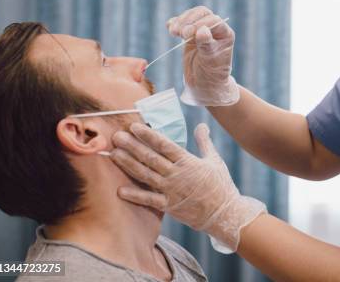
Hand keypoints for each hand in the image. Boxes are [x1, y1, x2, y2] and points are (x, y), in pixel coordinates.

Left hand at [111, 122, 266, 251]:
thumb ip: (204, 142)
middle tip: (116, 136)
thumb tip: (201, 125)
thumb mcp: (215, 160)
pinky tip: (120, 190)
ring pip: (146, 175)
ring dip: (128, 164)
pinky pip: (149, 200)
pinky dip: (135, 195)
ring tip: (114, 154)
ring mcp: (172, 191)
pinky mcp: (169, 206)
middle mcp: (177, 175)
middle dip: (132, 146)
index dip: (148, 135)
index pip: (164, 144)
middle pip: (150, 158)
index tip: (134, 126)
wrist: (225, 214)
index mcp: (188, 161)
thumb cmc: (220, 185)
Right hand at [167, 6, 239, 105]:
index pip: (213, 20)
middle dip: (189, 20)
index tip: (188, 35)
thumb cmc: (211, 75)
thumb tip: (202, 30)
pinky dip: (175, 23)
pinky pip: (182, 23)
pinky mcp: (190, 35)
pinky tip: (170, 27)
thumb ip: (207, 45)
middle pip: (201, 13)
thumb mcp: (210, 61)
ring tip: (173, 32)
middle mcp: (214, 29)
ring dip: (181, 21)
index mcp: (225, 34)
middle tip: (180, 33)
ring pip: (191, 16)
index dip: (200, 24)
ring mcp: (201, 30)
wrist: (203, 85)